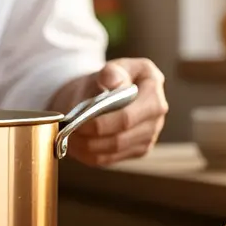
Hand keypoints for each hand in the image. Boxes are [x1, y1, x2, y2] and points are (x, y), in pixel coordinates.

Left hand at [47, 58, 167, 165]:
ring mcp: (150, 134)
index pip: (127, 116)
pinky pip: (110, 158)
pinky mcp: (139, 149)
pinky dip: (88, 153)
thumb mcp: (111, 67)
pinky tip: (76, 143)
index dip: (101, 123)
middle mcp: (157, 114)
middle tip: (69, 131)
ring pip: (113, 150)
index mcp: (153, 86)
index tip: (79, 121)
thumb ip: (111, 72)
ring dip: (87, 146)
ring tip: (68, 136)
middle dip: (91, 136)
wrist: (108, 90)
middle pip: (120, 137)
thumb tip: (112, 80)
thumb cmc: (110, 77)